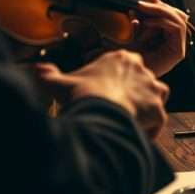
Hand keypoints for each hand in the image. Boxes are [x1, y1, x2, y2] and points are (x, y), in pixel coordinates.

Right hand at [33, 51, 169, 137]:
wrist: (98, 111)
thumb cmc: (80, 94)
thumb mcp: (57, 82)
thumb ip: (47, 75)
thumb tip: (35, 69)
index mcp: (123, 58)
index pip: (127, 65)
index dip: (117, 80)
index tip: (107, 91)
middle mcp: (143, 71)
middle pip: (142, 82)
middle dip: (131, 95)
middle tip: (116, 108)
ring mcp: (153, 90)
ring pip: (155, 98)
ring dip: (145, 108)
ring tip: (128, 120)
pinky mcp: (159, 110)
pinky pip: (158, 121)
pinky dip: (149, 129)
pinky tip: (132, 135)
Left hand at [131, 0, 187, 76]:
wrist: (123, 75)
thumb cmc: (128, 56)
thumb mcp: (137, 28)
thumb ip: (146, 14)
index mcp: (168, 37)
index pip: (173, 15)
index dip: (159, 6)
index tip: (141, 2)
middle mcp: (176, 43)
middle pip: (179, 15)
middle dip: (160, 7)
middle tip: (141, 4)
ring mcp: (179, 48)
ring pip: (180, 19)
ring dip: (160, 12)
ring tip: (143, 12)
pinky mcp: (178, 53)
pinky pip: (177, 29)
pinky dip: (162, 22)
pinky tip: (147, 23)